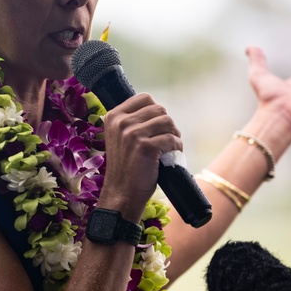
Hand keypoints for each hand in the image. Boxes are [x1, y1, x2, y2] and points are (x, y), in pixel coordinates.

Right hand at [99, 93, 182, 220]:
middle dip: (167, 124)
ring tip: (170, 147)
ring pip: (167, 121)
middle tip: (167, 138)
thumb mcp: (120, 138)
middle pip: (159, 109)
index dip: (156, 112)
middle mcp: (121, 122)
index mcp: (113, 116)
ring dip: (174, 134)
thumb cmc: (125, 166)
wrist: (122, 193)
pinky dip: (177, 146)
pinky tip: (172, 155)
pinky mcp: (146, 147)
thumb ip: (131, 121)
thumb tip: (156, 108)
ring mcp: (132, 134)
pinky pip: (171, 138)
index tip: (156, 127)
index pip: (144, 98)